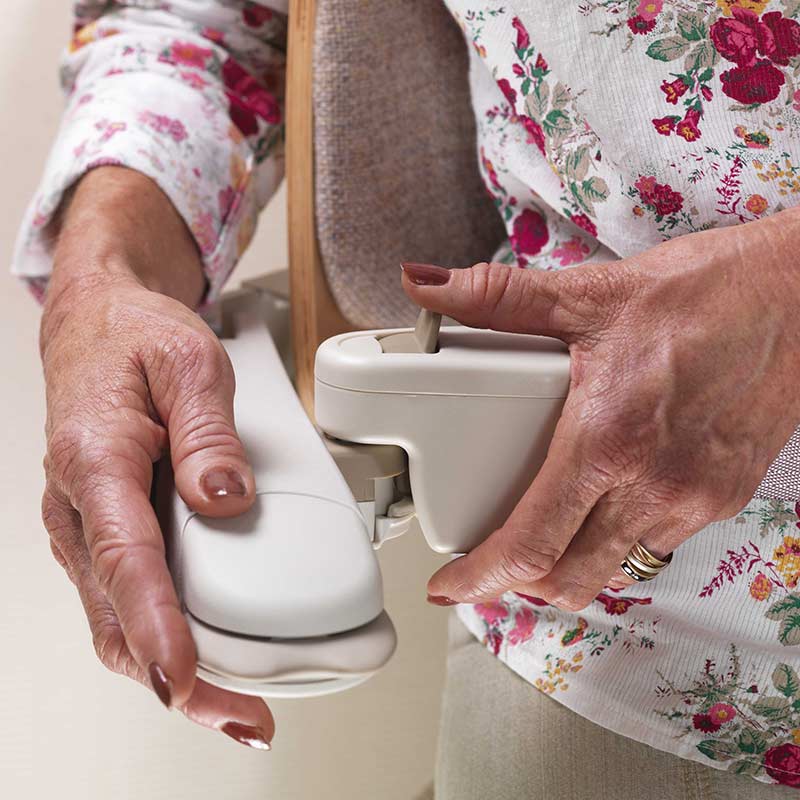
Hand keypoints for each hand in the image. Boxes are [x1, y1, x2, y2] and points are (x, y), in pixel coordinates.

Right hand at [39, 168, 272, 748]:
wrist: (100, 324)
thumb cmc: (136, 340)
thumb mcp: (189, 365)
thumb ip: (207, 435)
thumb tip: (226, 500)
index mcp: (96, 459)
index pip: (126, 558)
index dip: (156, 624)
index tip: (184, 676)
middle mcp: (80, 504)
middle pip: (119, 613)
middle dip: (175, 676)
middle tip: (240, 716)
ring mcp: (88, 523)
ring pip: (119, 616)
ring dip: (170, 666)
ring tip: (233, 703)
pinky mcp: (106, 528)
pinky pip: (129, 594)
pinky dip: (162, 634)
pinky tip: (200, 651)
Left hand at [401, 209, 799, 610]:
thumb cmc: (708, 292)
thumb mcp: (589, 293)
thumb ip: (496, 297)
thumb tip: (426, 284)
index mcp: (609, 439)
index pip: (532, 542)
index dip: (481, 578)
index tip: (450, 586)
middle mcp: (655, 485)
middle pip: (569, 579)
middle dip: (518, 583)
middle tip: (488, 559)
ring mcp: (694, 499)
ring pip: (613, 565)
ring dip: (568, 560)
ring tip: (542, 523)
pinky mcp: (723, 498)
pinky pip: (656, 541)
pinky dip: (616, 536)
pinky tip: (605, 494)